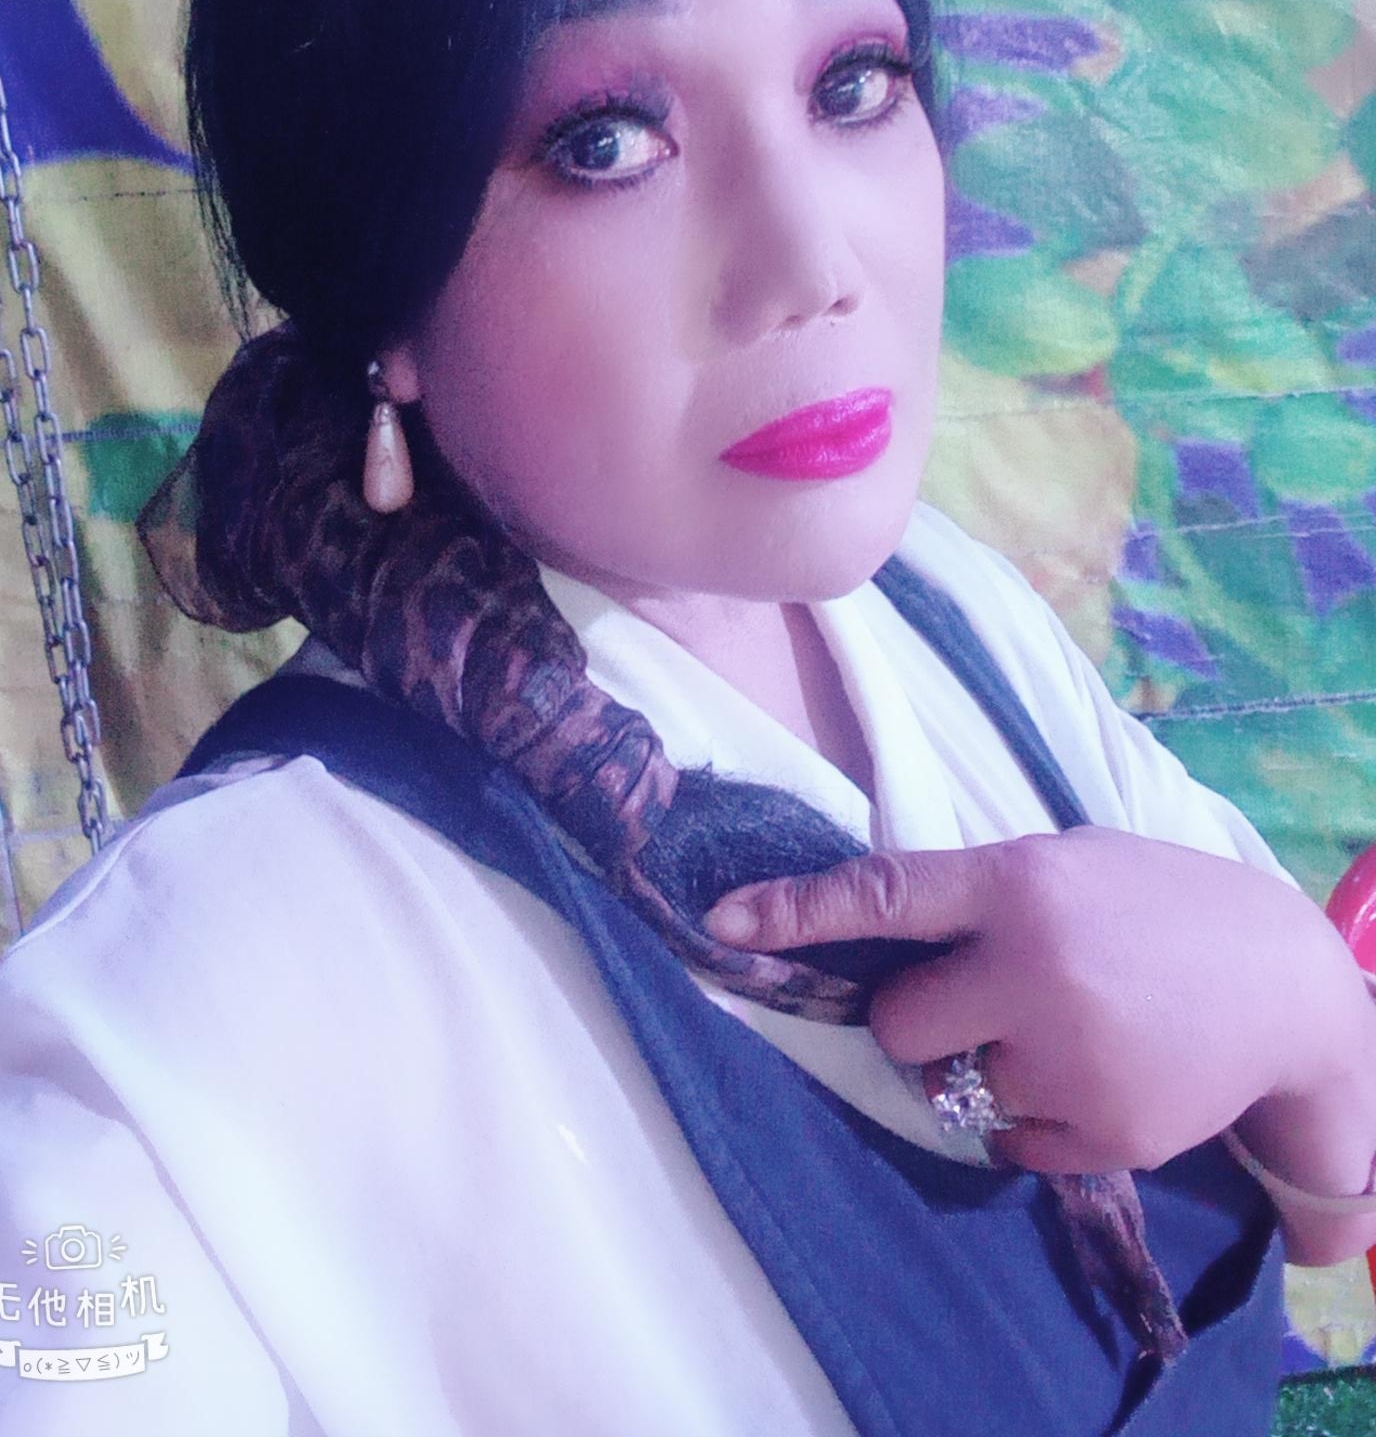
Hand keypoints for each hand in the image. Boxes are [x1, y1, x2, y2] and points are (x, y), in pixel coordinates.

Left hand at [703, 826, 1370, 1174]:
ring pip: (953, 1086)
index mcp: (1019, 882)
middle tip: (978, 994)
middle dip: (919, 1016)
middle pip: (899, 1022)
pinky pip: (1007, 1142)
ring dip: (986, 1064)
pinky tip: (1093, 1071)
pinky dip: (1032, 1115)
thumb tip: (872, 936)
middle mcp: (1034, 968)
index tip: (720, 922)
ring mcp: (1067, 1058)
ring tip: (1064, 1027)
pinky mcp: (1100, 1133)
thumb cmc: (1156, 905)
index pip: (883, 893)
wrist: (1285, 989)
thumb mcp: (1065, 863)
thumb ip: (977, 895)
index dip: (795, 910)